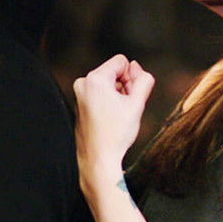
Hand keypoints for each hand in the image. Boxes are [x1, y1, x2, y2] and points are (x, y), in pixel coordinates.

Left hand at [73, 54, 154, 196]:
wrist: (98, 159)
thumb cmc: (116, 133)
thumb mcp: (137, 104)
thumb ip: (143, 80)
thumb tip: (136, 67)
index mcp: (95, 79)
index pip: (122, 61)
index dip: (132, 77)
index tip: (131, 97)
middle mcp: (83, 83)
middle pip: (114, 72)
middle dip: (124, 86)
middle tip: (127, 108)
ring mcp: (79, 94)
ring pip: (108, 84)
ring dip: (118, 95)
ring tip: (119, 116)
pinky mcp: (80, 104)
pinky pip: (100, 94)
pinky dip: (108, 102)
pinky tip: (111, 119)